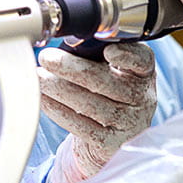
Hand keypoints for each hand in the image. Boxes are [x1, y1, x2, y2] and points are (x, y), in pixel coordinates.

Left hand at [39, 41, 157, 182]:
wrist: (108, 136)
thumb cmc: (105, 92)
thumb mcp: (110, 70)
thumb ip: (96, 54)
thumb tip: (66, 39)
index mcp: (142, 74)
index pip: (143, 61)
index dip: (127, 56)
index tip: (107, 50)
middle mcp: (141, 99)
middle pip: (107, 82)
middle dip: (72, 68)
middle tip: (47, 58)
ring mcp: (128, 124)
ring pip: (91, 104)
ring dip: (59, 89)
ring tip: (39, 77)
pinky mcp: (110, 144)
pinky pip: (81, 126)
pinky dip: (59, 110)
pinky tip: (44, 99)